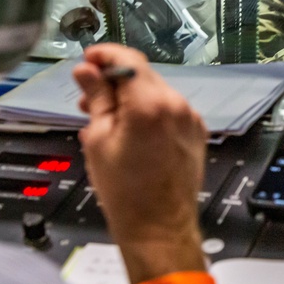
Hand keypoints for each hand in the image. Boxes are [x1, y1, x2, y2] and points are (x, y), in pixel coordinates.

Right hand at [73, 44, 207, 281]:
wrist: (159, 228)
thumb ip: (96, 99)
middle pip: (142, 74)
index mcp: (150, 105)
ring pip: (155, 92)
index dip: (104, 55)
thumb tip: (87, 73)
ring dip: (130, 96)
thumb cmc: (128, 194)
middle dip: (114, 79)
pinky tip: (129, 130)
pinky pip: (168, 110)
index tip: (89, 59)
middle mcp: (176, 106)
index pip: (128, 59)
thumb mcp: (99, 140)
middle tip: (88, 94)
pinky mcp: (196, 132)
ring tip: (104, 117)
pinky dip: (148, 111)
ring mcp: (190, 119)